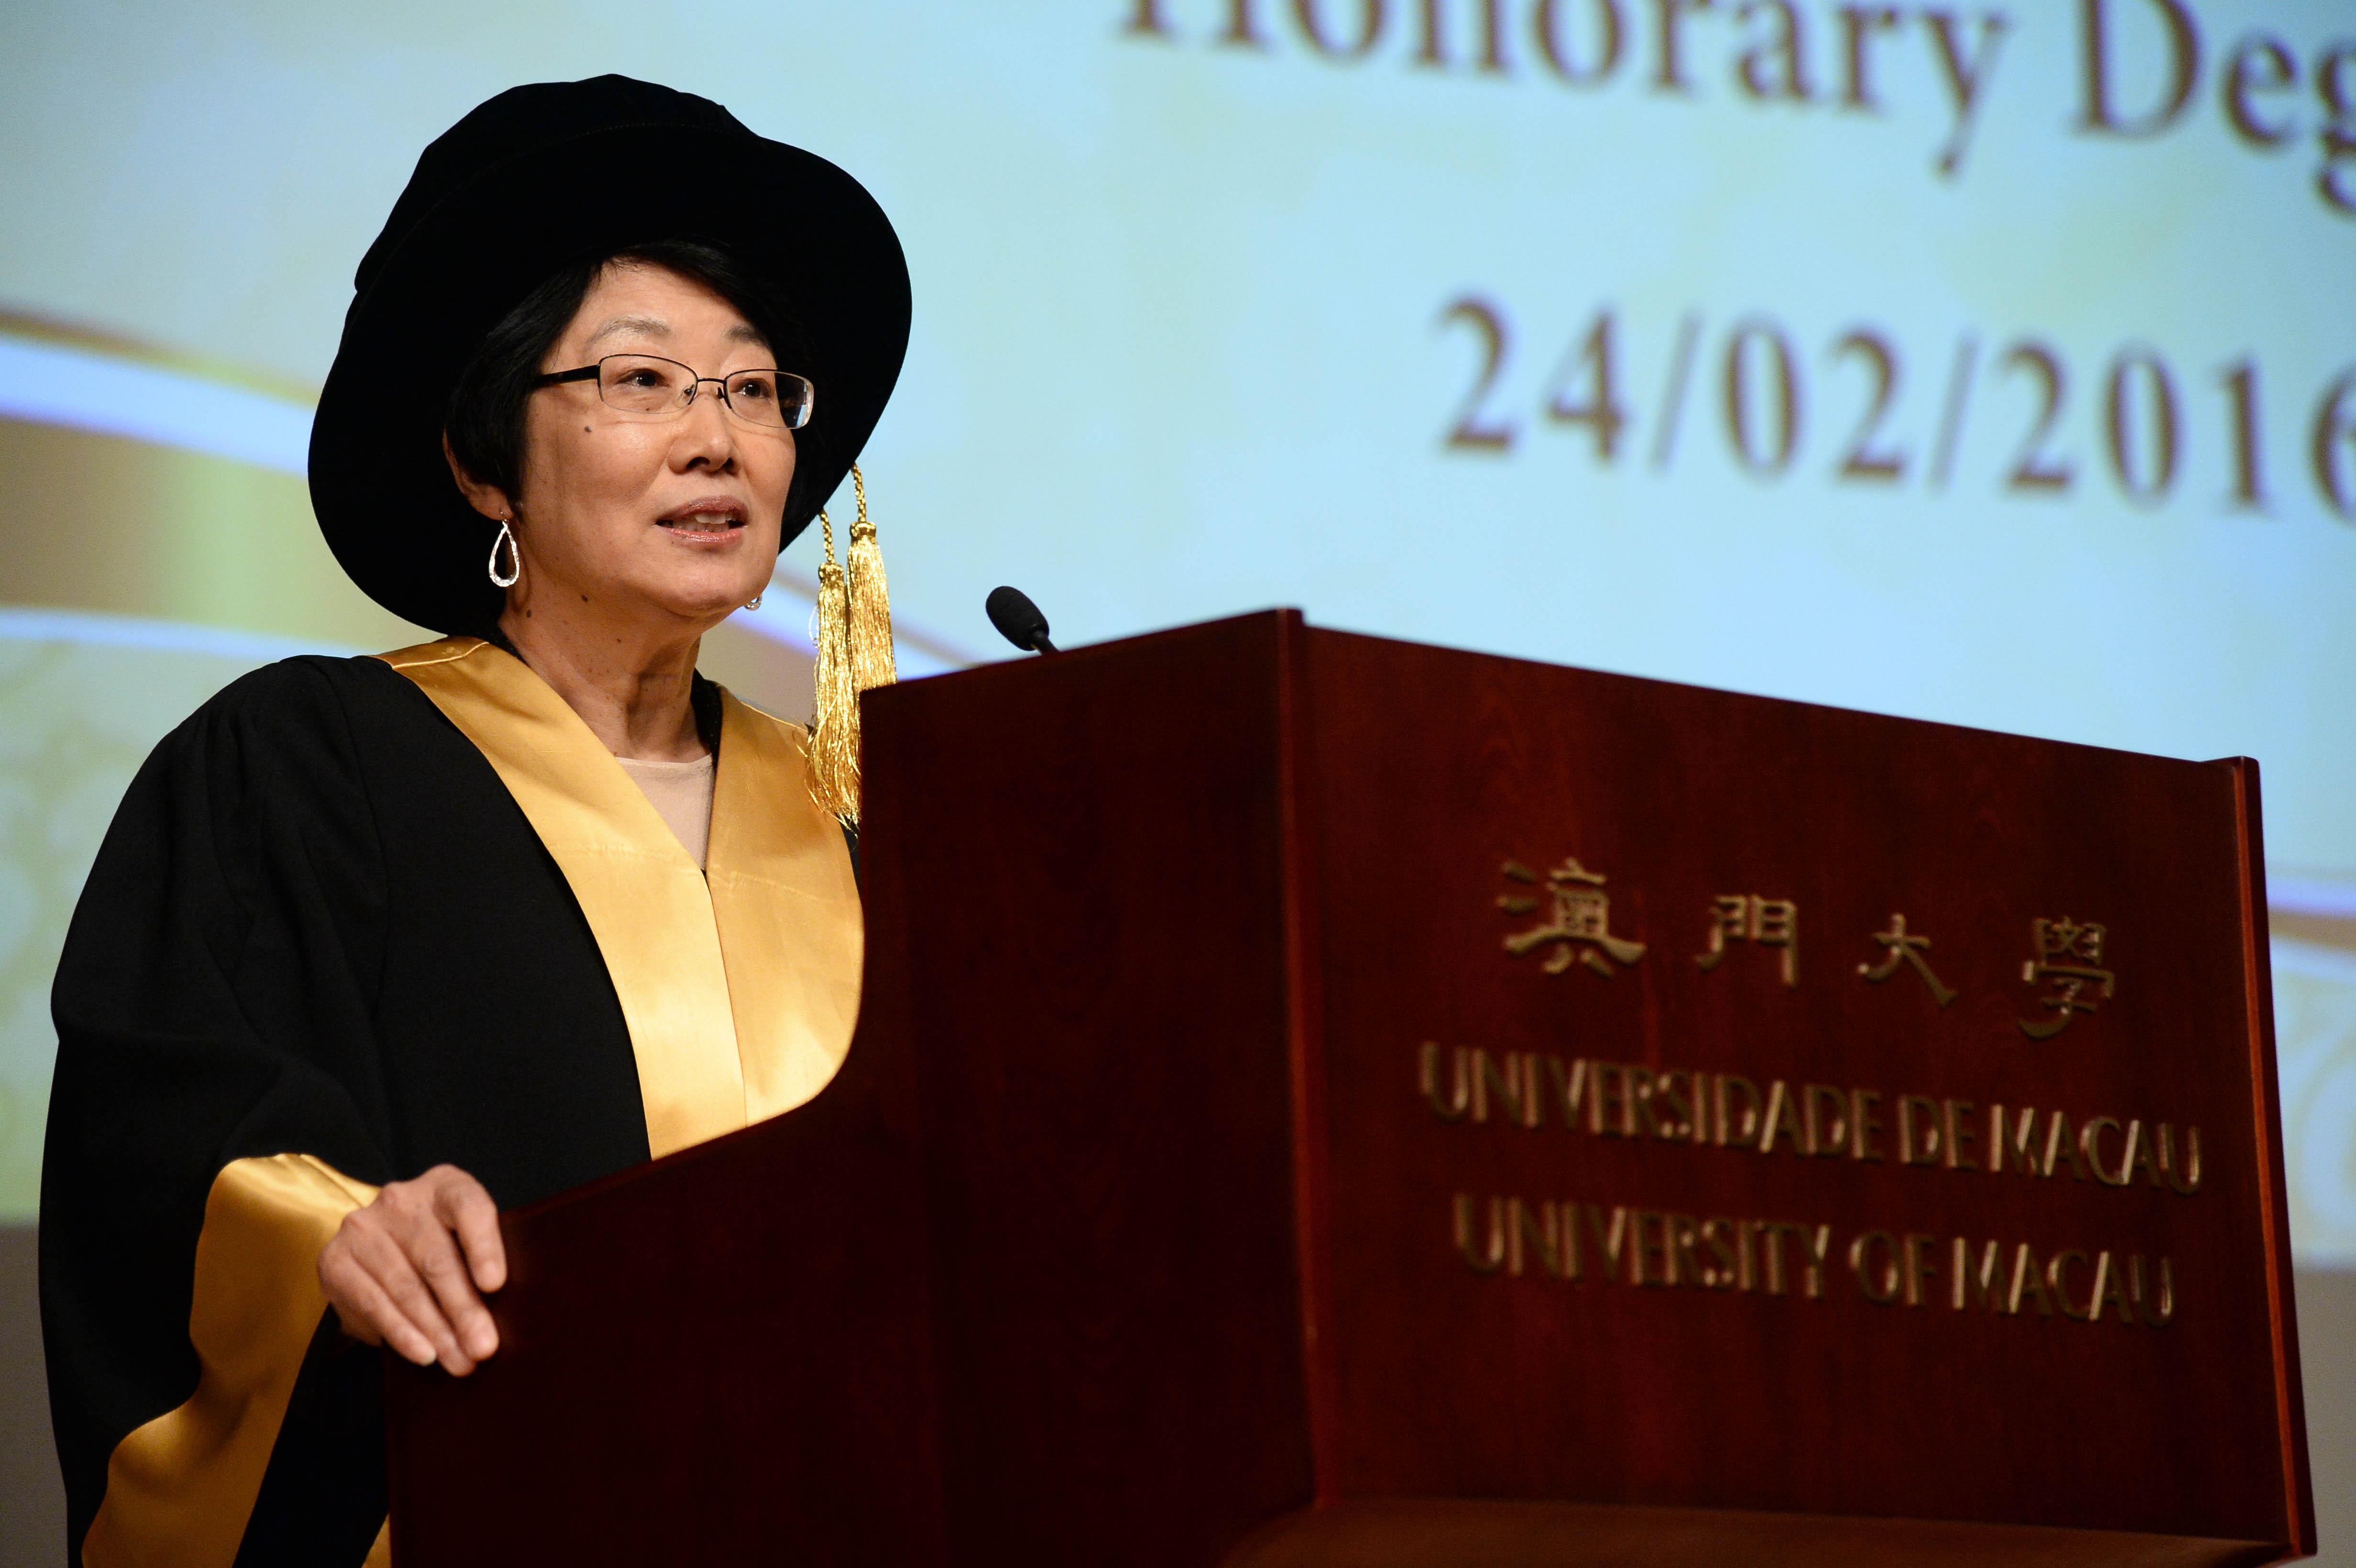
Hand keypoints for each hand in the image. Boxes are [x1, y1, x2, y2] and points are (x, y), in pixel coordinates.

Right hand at [317, 1164, 505, 1374]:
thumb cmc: (441, 1247)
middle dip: (464, 1309)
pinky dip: (402, 1334)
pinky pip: (374, 1303)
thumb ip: (482, 1263)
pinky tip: (425, 1354)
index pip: (468, 1206)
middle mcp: (400, 1200)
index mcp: (444, 1185)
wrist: (377, 1249)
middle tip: (484, 1348)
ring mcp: (363, 1227)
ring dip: (436, 1331)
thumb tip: (508, 1316)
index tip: (495, 1284)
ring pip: (406, 1287)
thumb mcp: (465, 1241)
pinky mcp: (335, 1260)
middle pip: (437, 1258)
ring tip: (460, 1361)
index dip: (483, 1245)